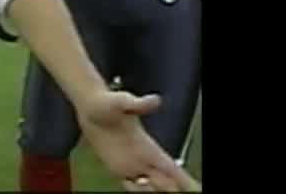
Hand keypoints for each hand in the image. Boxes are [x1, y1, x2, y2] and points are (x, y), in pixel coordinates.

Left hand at [76, 90, 200, 191]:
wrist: (90, 105)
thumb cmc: (107, 101)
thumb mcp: (122, 101)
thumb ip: (138, 104)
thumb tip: (155, 100)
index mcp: (147, 146)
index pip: (171, 168)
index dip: (183, 180)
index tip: (195, 189)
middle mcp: (141, 157)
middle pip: (163, 181)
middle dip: (171, 190)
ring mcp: (129, 162)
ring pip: (148, 185)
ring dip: (154, 191)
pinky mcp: (115, 165)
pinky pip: (130, 184)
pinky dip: (137, 190)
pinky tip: (139, 191)